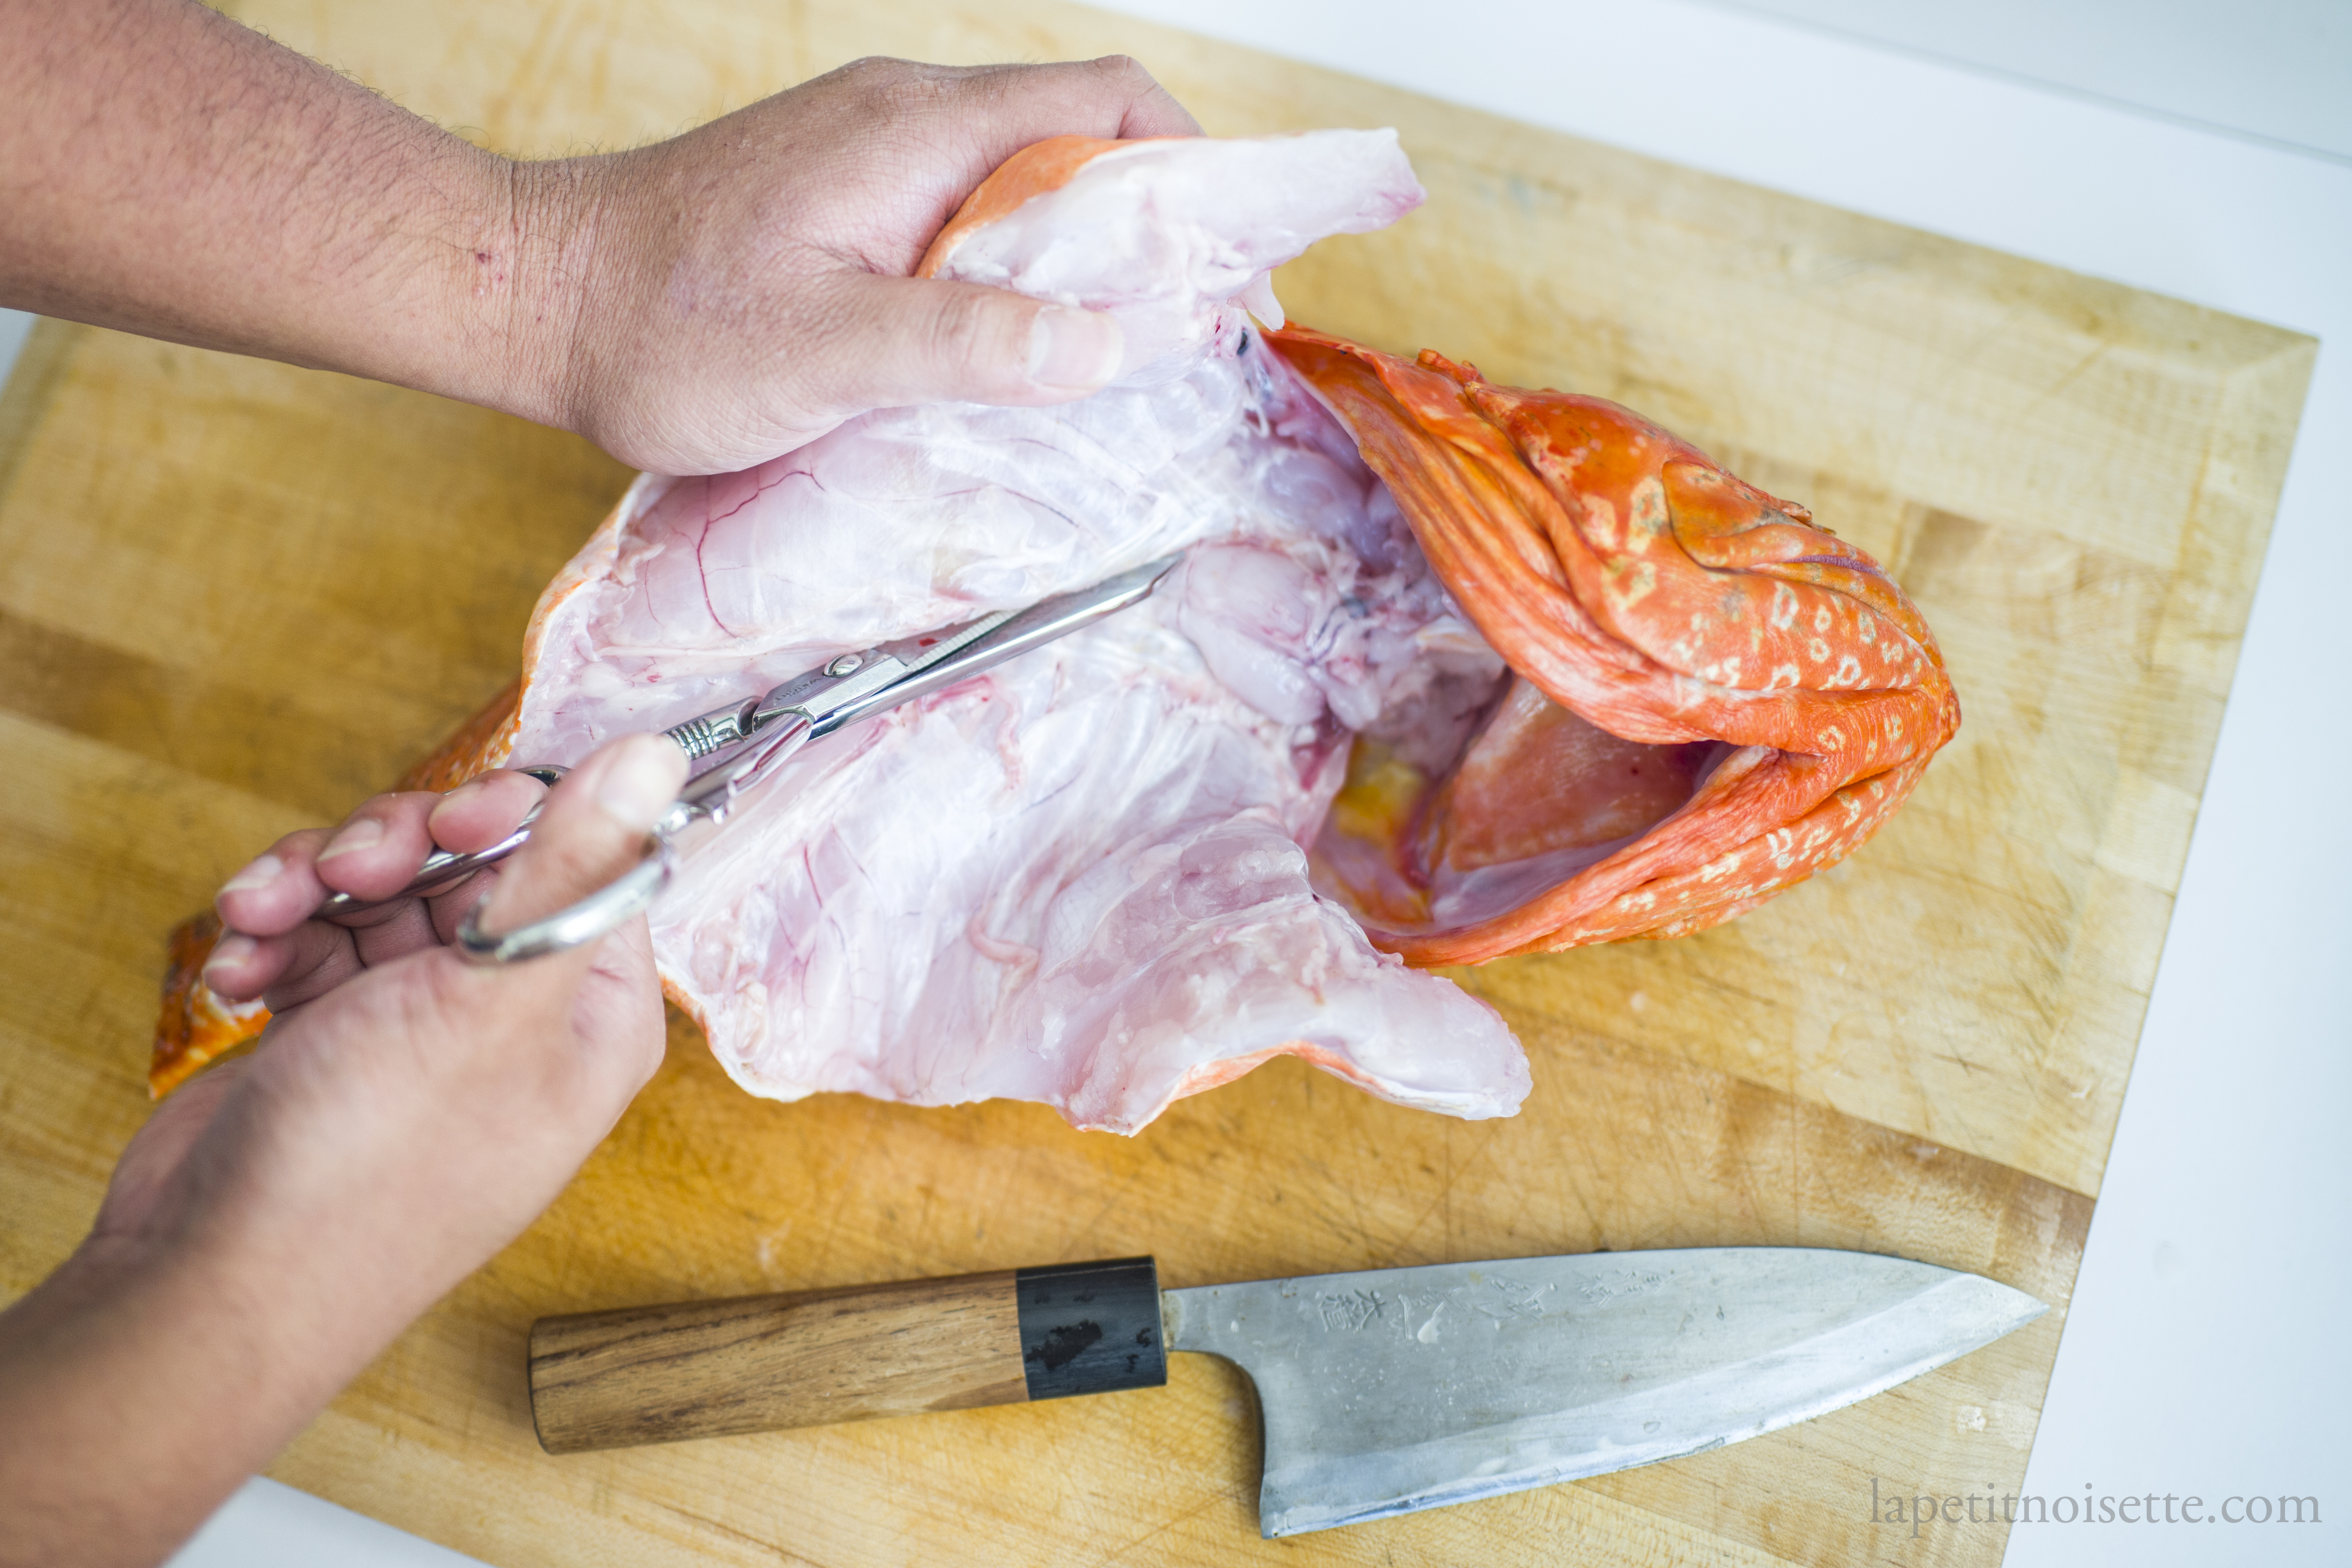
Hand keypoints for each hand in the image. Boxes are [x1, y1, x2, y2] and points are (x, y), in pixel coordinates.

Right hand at [0, 734, 685, 1567]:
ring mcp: (423, 1028)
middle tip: (345, 869)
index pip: (589, 863)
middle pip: (476, 863)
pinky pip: (319, 941)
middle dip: (393, 847)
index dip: (518, 818)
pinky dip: (274, 936)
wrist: (219, 1283)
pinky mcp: (339, 1037)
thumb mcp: (489, 994)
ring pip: (383, 891)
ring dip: (313, 885)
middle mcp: (518, 1016)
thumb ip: (572, 867)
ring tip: (262, 915)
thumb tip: (653, 761)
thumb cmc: (371, 1168)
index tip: (455, 818)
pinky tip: (238, 969)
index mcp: (592, 1013)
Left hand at [537, 56, 1201, 471]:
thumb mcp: (823, 354)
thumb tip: (1110, 345)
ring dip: (1084, 259)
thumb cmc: (661, 327)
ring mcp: (875, 150)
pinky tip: (1010, 345)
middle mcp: (908, 118)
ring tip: (1109, 354)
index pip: (1110, 106)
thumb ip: (967, 344)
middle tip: (1186, 335)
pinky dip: (1017, 269)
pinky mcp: (848, 190)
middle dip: (1156, 230)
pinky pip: (969, 210)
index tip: (1229, 279)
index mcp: (919, 132)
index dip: (1197, 183)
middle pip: (1084, 141)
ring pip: (1028, 180)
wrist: (534, 298)